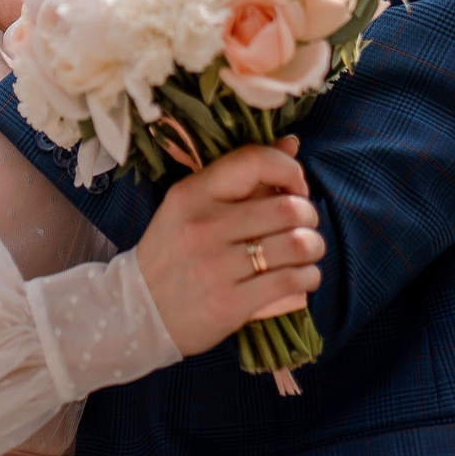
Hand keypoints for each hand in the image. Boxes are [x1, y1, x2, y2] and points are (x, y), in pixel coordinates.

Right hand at [134, 138, 324, 356]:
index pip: (255, 161)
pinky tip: (303, 276)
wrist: (139, 311)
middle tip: (304, 225)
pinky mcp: (231, 303)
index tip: (294, 188)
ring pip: (297, 246)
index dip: (289, 170)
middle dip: (310, 215)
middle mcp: (204, 226)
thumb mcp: (192, 206)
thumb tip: (292, 144)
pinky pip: (292, 281)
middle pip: (288, 208)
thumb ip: (241, 176)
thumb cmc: (172, 252)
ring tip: (308, 251)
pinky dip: (309, 276)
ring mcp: (217, 267)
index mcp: (192, 193)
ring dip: (314, 247)